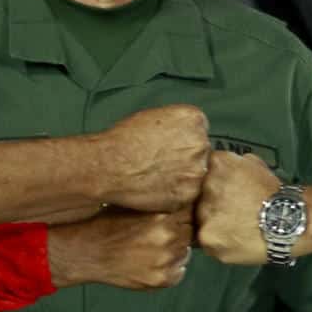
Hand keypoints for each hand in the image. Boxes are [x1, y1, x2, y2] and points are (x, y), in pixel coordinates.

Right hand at [48, 209, 192, 289]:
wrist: (88, 252)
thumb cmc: (107, 225)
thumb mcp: (135, 205)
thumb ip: (161, 205)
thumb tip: (183, 201)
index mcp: (162, 215)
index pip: (191, 211)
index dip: (182, 213)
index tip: (174, 215)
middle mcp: (168, 237)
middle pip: (191, 231)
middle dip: (181, 230)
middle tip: (162, 233)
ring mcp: (166, 260)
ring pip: (186, 252)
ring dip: (176, 249)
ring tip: (153, 247)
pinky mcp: (162, 279)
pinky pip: (179, 271)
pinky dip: (171, 267)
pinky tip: (153, 261)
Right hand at [95, 105, 209, 211]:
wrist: (110, 166)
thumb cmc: (124, 141)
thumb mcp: (154, 116)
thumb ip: (176, 124)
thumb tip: (182, 133)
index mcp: (194, 120)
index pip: (200, 131)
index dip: (184, 141)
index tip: (173, 147)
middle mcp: (200, 144)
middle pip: (202, 153)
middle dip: (186, 159)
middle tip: (164, 164)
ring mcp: (196, 171)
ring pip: (196, 176)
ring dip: (182, 178)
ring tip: (158, 177)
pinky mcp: (188, 194)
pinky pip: (187, 195)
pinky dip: (175, 194)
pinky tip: (157, 188)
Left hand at [196, 150, 279, 265]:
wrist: (290, 221)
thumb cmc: (274, 193)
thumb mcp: (254, 164)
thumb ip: (232, 165)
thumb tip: (221, 167)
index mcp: (217, 163)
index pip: (202, 171)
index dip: (212, 184)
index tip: (223, 191)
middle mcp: (206, 185)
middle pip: (198, 195)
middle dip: (210, 203)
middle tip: (231, 211)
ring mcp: (204, 212)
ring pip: (200, 219)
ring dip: (212, 223)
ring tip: (235, 226)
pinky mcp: (207, 237)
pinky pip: (205, 240)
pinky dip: (217, 241)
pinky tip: (234, 238)